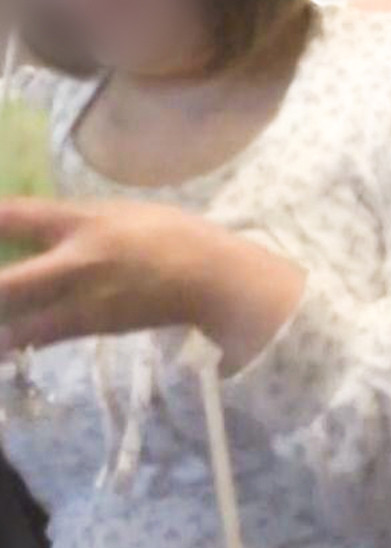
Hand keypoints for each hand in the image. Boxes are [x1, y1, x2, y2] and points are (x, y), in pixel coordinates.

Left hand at [0, 198, 304, 371]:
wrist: (213, 279)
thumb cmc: (170, 236)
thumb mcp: (116, 211)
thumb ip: (68, 218)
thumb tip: (21, 221)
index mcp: (81, 224)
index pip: (11, 217)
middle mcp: (73, 264)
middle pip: (3, 286)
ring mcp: (80, 302)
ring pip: (14, 323)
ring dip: (2, 320)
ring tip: (2, 315)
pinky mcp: (89, 328)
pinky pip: (37, 337)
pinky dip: (14, 336)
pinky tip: (7, 335)